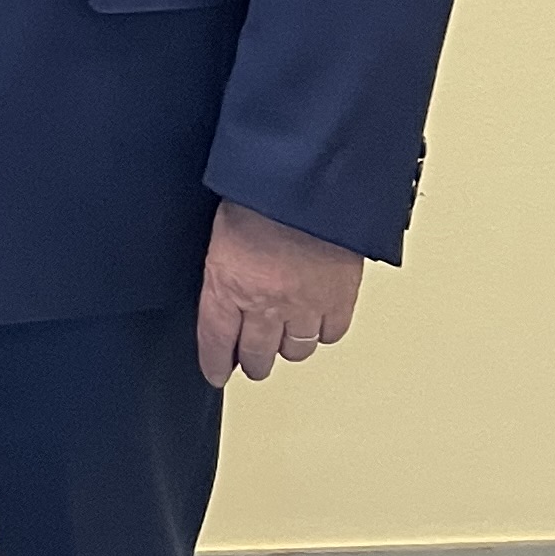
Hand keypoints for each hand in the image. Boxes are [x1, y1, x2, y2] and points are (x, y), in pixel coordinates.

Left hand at [198, 199, 364, 386]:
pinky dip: (323, 332)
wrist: (308, 182)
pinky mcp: (339, 299)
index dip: (215, 362)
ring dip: (288, 347)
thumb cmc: (261, 194)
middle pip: (257, 355)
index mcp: (228, 285)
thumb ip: (224, 268)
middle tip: (251, 361)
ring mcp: (304, 305)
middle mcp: (266, 303)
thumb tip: (224, 288)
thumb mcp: (221, 230)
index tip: (216, 372)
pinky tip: (316, 322)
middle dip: (252, 362)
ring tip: (284, 340)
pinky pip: (330, 334)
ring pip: (295, 350)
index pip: (216, 341)